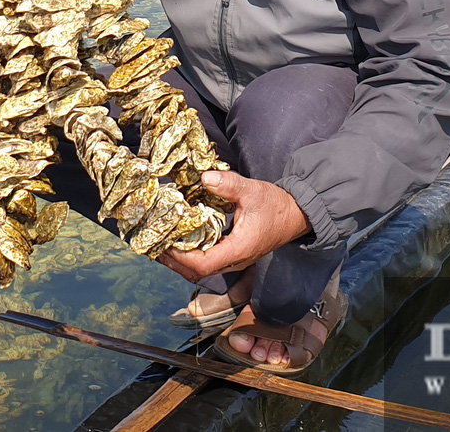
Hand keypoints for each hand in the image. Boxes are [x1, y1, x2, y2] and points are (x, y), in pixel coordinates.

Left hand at [159, 170, 309, 281]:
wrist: (296, 215)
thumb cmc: (276, 205)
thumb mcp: (252, 191)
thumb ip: (228, 185)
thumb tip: (205, 177)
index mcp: (238, 250)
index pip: (203, 265)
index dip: (180, 258)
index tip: (164, 243)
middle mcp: (235, 260)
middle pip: (197, 273)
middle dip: (173, 261)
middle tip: (153, 245)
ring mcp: (234, 260)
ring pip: (201, 270)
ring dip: (180, 261)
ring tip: (161, 244)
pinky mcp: (233, 255)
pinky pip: (207, 262)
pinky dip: (190, 256)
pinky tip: (180, 240)